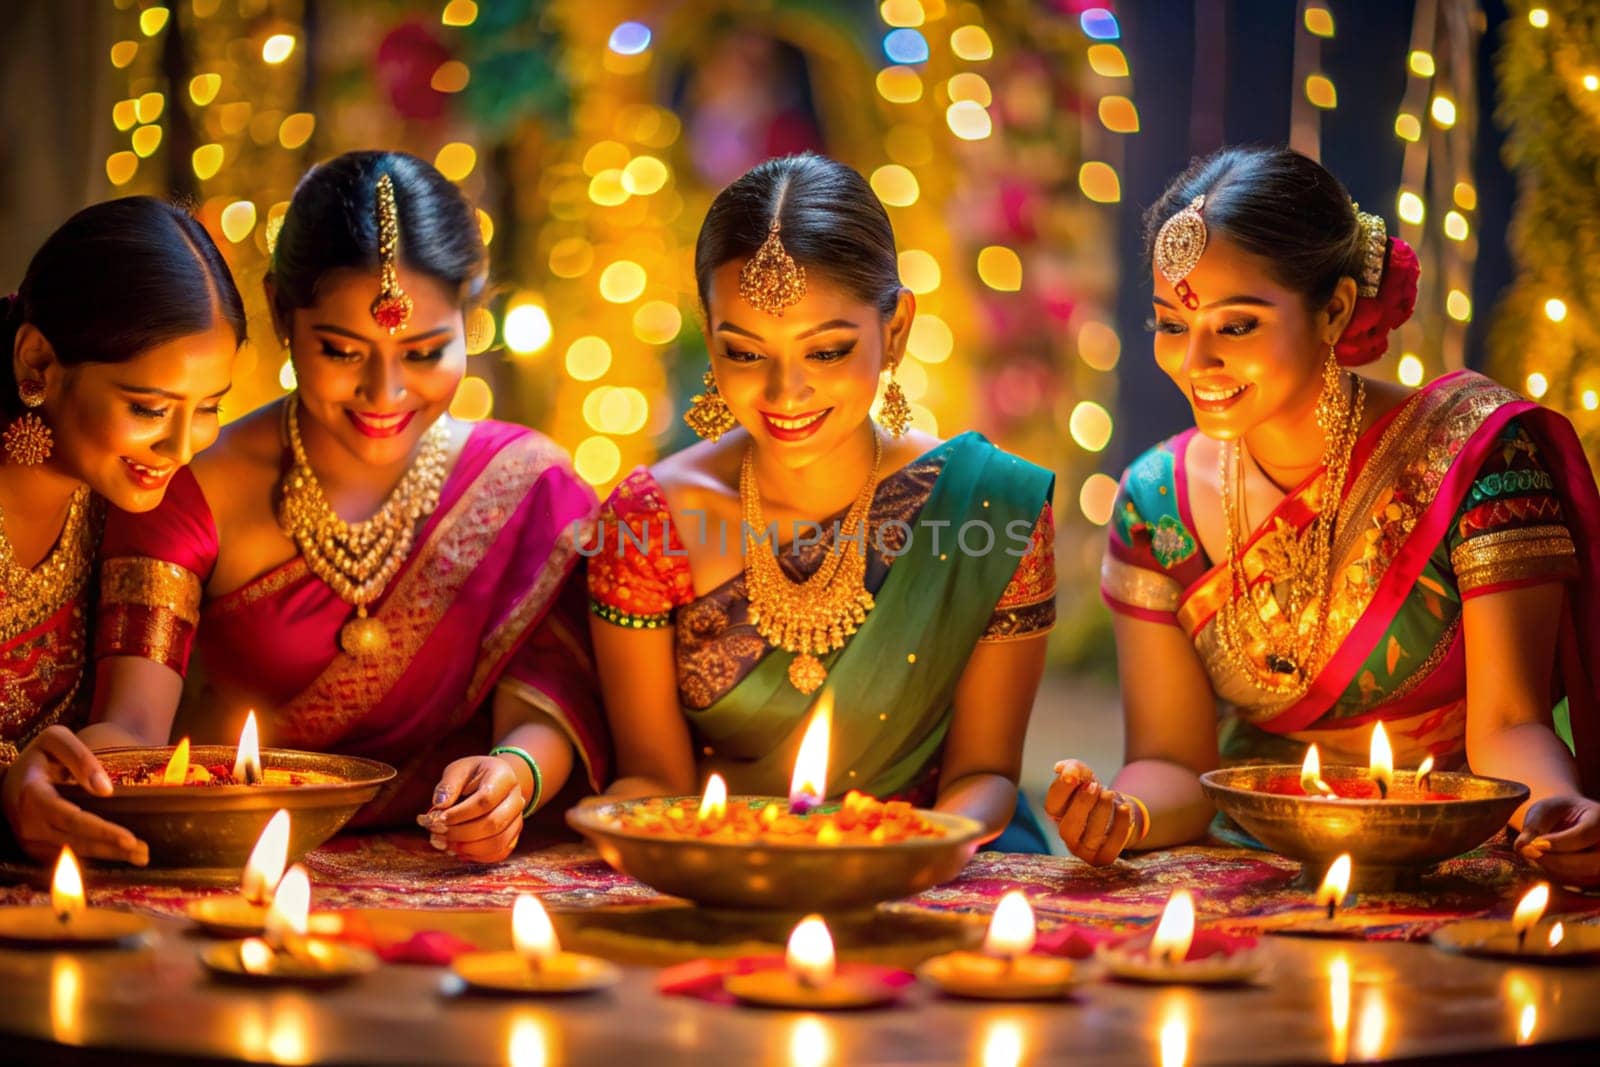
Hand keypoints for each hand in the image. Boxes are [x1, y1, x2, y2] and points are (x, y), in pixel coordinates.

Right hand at [0, 726, 146, 865]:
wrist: (13, 776)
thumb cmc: (40, 755)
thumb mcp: (56, 740)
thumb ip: (80, 758)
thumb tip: (105, 789)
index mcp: (32, 795)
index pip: (71, 819)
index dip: (101, 831)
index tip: (130, 839)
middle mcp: (28, 823)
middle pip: (75, 841)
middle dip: (111, 849)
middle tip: (144, 854)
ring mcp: (29, 839)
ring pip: (73, 852)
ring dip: (107, 856)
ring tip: (140, 857)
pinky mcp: (35, 847)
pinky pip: (66, 855)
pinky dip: (92, 856)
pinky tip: (117, 855)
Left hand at [417, 755, 524, 863]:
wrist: (495, 783)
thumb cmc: (473, 775)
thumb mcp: (459, 770)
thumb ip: (448, 785)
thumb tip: (439, 805)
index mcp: (504, 777)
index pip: (485, 800)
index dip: (459, 814)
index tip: (437, 819)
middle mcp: (517, 799)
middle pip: (492, 824)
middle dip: (460, 833)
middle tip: (436, 834)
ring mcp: (518, 819)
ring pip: (497, 842)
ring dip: (467, 848)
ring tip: (443, 844)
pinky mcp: (513, 836)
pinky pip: (498, 853)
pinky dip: (476, 856)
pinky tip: (457, 850)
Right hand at [1045, 759, 1135, 865]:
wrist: (1116, 812)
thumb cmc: (1094, 792)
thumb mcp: (1085, 776)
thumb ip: (1073, 769)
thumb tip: (1061, 769)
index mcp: (1057, 814)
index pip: (1052, 805)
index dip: (1061, 790)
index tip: (1074, 776)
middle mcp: (1067, 834)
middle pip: (1068, 827)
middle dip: (1082, 805)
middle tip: (1095, 786)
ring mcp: (1084, 850)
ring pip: (1091, 838)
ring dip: (1101, 813)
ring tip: (1110, 794)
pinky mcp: (1103, 857)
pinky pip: (1112, 847)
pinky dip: (1120, 826)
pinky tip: (1124, 807)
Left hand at [1515, 795, 1599, 887]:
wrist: (1571, 817)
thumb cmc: (1557, 811)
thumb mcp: (1543, 810)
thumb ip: (1533, 826)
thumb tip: (1520, 847)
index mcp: (1599, 817)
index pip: (1583, 835)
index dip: (1558, 843)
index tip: (1534, 845)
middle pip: (1590, 861)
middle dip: (1557, 861)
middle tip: (1529, 853)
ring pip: (1584, 874)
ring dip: (1555, 868)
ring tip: (1533, 854)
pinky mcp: (1597, 872)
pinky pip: (1579, 880)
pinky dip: (1559, 873)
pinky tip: (1544, 860)